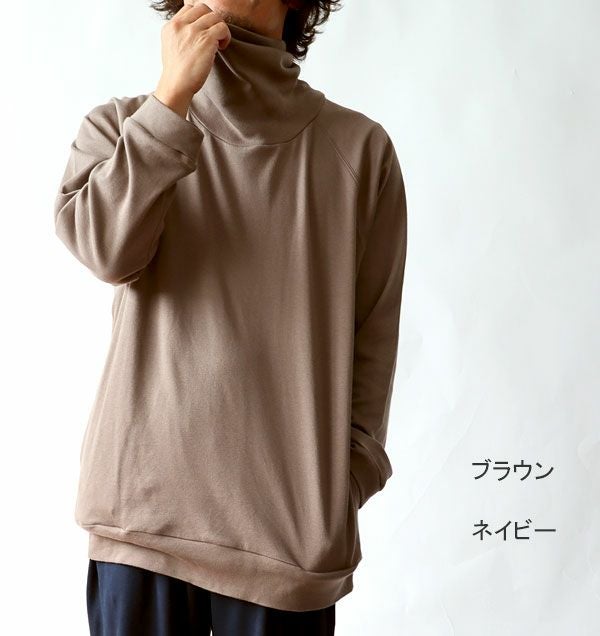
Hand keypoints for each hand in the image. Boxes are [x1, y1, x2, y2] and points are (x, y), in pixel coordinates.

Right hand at [154, 2, 230, 117]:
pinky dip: (226, 36)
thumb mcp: (171, 47)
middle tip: (214, 36)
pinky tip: (222, 48)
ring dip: (220, 29)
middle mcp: (181, 25)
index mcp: (171, 26)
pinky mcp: (206, 39)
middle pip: (203, 8)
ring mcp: (194, 31)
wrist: (177, 85)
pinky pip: (222, 27)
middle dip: (212, 20)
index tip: (205, 30)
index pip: (189, 8)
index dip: (201, 18)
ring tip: (219, 44)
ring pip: (215, 16)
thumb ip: (181, 35)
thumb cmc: (177, 73)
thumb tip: (196, 32)